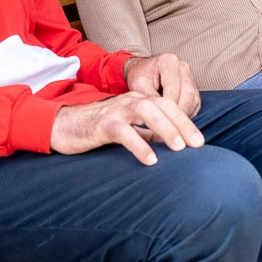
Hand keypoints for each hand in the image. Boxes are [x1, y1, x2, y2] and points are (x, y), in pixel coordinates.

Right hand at [50, 92, 204, 165]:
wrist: (62, 126)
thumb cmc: (96, 129)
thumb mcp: (126, 129)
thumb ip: (146, 132)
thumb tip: (169, 144)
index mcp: (137, 100)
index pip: (167, 105)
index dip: (185, 121)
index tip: (199, 142)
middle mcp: (129, 101)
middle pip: (162, 105)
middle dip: (182, 124)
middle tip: (196, 145)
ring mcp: (115, 111)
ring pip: (146, 112)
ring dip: (165, 128)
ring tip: (179, 148)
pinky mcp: (102, 124)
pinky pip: (123, 132)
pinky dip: (139, 145)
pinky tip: (150, 160)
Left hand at [124, 54, 200, 117]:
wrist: (143, 72)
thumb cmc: (139, 76)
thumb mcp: (138, 85)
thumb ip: (149, 97)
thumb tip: (159, 114)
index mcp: (169, 62)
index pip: (174, 87)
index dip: (169, 105)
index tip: (162, 118)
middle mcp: (182, 67)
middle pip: (188, 93)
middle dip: (179, 111)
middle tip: (169, 125)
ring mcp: (190, 76)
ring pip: (193, 99)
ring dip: (184, 114)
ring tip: (172, 123)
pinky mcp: (193, 87)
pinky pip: (195, 103)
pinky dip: (187, 113)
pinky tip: (176, 120)